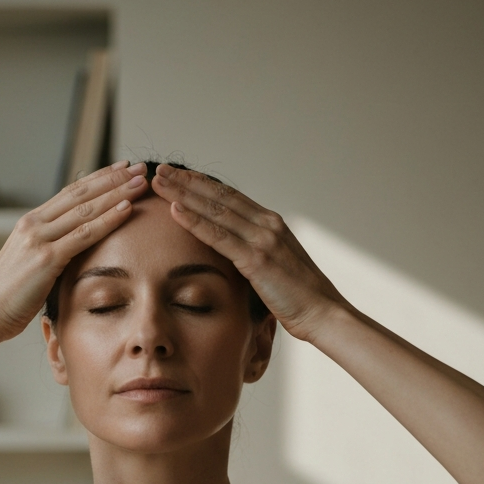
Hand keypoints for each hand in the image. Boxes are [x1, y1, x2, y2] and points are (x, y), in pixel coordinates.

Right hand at [0, 161, 148, 341]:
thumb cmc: (9, 297)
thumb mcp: (30, 265)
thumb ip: (50, 250)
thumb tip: (74, 251)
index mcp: (30, 223)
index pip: (70, 193)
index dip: (98, 179)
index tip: (121, 169)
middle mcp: (34, 224)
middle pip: (81, 193)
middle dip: (113, 178)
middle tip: (140, 168)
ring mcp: (39, 239)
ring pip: (85, 209)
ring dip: (117, 193)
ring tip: (141, 182)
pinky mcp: (46, 258)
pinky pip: (84, 234)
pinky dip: (108, 220)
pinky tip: (127, 209)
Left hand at [151, 163, 343, 341]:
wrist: (324, 314)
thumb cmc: (301, 298)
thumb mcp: (276, 269)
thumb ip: (257, 255)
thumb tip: (237, 257)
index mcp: (272, 224)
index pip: (231, 198)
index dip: (203, 185)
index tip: (180, 176)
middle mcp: (267, 224)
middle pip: (219, 197)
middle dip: (188, 182)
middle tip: (162, 169)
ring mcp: (263, 239)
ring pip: (215, 211)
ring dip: (183, 194)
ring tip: (160, 182)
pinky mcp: (257, 260)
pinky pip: (219, 237)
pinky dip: (195, 222)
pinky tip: (175, 211)